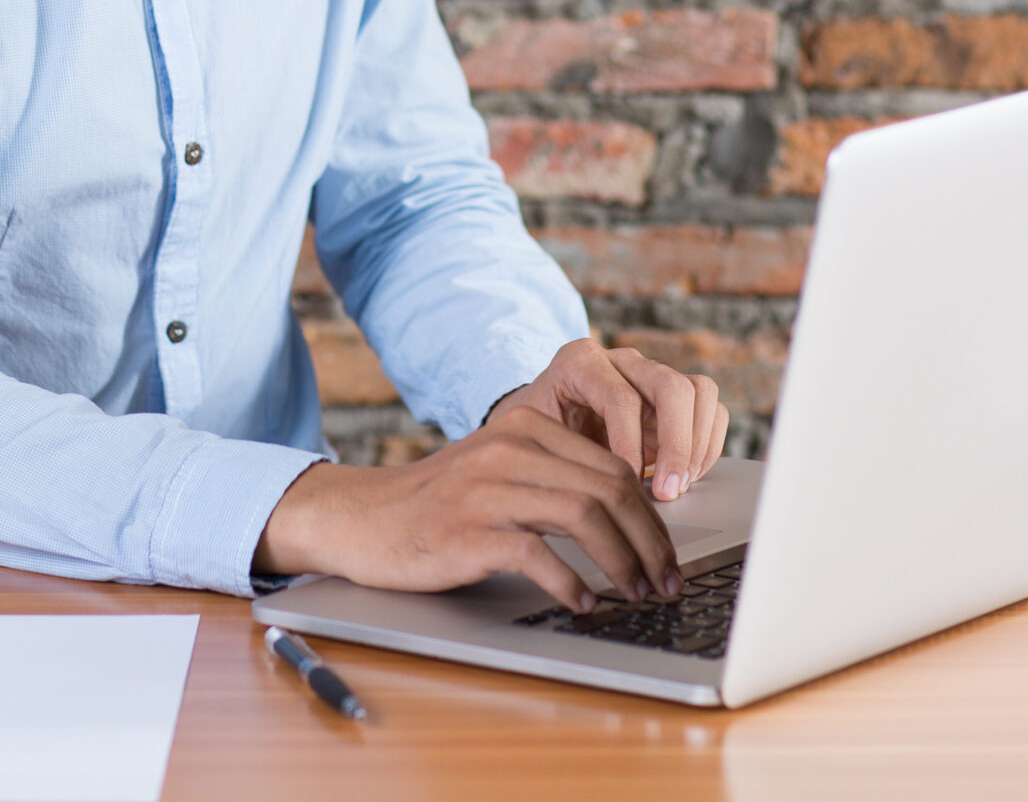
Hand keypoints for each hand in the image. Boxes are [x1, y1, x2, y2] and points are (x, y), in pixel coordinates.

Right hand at [254, 406, 680, 612]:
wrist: (360, 519)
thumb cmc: (437, 506)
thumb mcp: (498, 471)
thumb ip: (553, 479)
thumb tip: (632, 523)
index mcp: (525, 425)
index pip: (613, 466)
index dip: (652, 516)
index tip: (666, 555)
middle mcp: (509, 447)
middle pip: (609, 488)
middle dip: (650, 542)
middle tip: (666, 582)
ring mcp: (487, 487)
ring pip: (585, 515)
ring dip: (624, 562)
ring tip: (637, 594)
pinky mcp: (468, 529)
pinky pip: (538, 555)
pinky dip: (570, 583)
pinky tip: (582, 603)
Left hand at [486, 337, 730, 503]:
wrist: (538, 425)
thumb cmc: (534, 434)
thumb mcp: (535, 441)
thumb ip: (565, 457)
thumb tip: (603, 495)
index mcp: (580, 362)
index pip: (620, 398)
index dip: (629, 445)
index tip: (627, 482)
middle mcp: (621, 362)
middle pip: (671, 386)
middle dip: (677, 444)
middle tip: (669, 490)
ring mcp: (652, 376)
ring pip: (699, 391)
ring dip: (697, 444)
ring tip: (680, 483)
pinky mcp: (675, 398)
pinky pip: (710, 410)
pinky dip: (707, 445)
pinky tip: (687, 476)